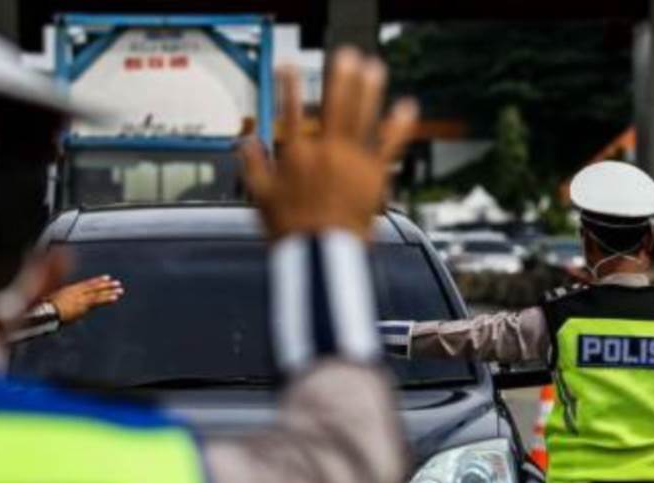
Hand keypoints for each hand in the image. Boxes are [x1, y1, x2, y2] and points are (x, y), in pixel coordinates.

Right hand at [47, 275, 124, 323]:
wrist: (47, 312)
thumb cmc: (47, 309)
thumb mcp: (55, 303)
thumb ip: (64, 304)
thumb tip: (69, 309)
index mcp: (70, 290)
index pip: (87, 284)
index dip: (97, 281)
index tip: (106, 278)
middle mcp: (77, 291)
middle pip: (94, 287)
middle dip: (106, 285)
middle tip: (117, 283)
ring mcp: (81, 297)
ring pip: (98, 293)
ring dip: (109, 291)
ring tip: (120, 290)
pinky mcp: (83, 304)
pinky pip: (97, 301)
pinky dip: (106, 298)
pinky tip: (115, 298)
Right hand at [240, 48, 418, 240]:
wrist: (321, 253)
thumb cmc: (290, 230)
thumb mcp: (260, 198)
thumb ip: (253, 166)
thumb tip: (246, 144)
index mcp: (296, 155)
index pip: (291, 111)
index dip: (289, 86)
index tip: (289, 68)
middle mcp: (326, 152)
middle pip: (336, 105)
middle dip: (341, 77)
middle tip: (347, 58)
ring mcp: (352, 161)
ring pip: (363, 116)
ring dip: (370, 90)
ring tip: (374, 69)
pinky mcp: (374, 176)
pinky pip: (390, 145)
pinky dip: (400, 125)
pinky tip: (407, 107)